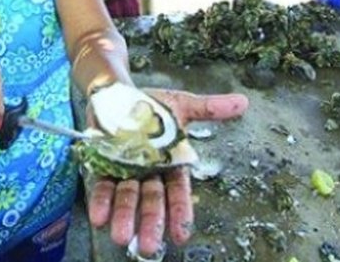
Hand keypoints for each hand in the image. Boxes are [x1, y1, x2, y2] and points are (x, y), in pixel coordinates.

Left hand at [87, 89, 248, 257]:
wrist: (119, 94)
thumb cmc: (153, 105)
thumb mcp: (183, 106)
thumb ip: (210, 109)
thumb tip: (242, 102)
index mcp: (171, 163)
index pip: (178, 192)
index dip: (180, 213)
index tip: (181, 234)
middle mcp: (149, 173)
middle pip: (152, 201)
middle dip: (150, 223)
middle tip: (148, 246)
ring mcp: (125, 172)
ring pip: (127, 198)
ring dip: (124, 217)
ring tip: (120, 236)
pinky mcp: (103, 167)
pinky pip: (102, 187)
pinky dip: (101, 202)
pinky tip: (98, 216)